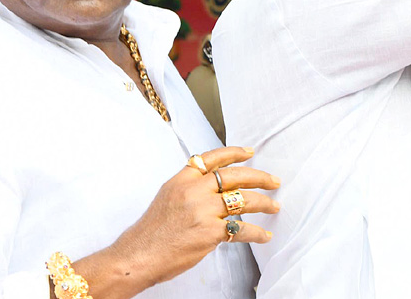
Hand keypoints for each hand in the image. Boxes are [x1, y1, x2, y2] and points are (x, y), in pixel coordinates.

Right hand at [88, 147, 279, 290]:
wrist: (136, 258)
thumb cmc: (150, 233)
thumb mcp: (167, 197)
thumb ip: (190, 187)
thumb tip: (215, 186)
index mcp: (182, 180)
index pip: (213, 158)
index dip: (235, 153)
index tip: (250, 152)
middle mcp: (194, 190)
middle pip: (236, 176)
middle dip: (260, 177)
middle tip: (274, 181)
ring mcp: (203, 211)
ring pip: (244, 200)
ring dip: (264, 203)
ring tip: (274, 206)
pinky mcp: (210, 232)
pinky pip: (241, 229)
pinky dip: (256, 233)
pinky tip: (264, 235)